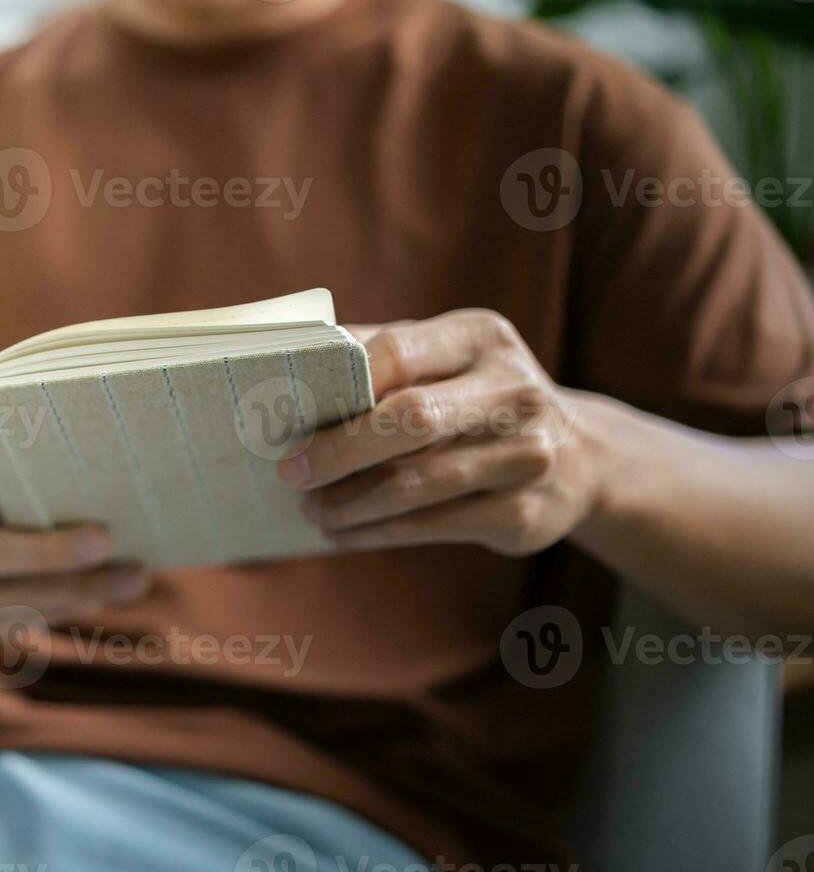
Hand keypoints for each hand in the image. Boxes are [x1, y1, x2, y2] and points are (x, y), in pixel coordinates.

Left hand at [278, 309, 603, 555]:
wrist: (581, 458)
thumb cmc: (477, 399)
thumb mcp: (444, 357)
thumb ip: (379, 351)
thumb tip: (296, 356)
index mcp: (481, 338)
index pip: (397, 352)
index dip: (338, 385)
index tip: (290, 418)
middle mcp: (514, 391)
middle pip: (410, 420)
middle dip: (338, 451)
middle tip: (291, 473)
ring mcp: (527, 455)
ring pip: (417, 483)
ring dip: (349, 503)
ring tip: (311, 511)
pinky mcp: (524, 513)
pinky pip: (432, 527)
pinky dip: (377, 533)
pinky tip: (344, 533)